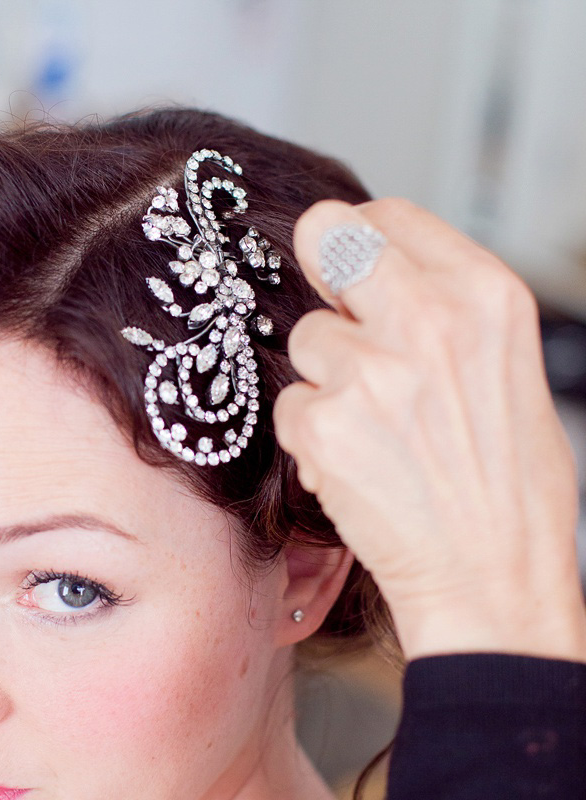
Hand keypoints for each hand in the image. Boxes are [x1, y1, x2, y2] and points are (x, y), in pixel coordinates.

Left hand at [273, 198, 585, 661]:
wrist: (494, 583)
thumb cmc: (510, 492)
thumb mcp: (511, 373)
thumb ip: (448, 315)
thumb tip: (383, 278)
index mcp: (486, 296)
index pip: (388, 216)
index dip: (362, 242)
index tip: (356, 270)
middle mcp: (429, 320)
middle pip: (326, 237)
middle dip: (320, 271)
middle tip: (339, 321)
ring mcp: (372, 372)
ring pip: (306, 340)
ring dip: (325, 381)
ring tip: (375, 431)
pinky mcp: (325, 425)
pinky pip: (290, 407)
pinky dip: (311, 439)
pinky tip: (356, 468)